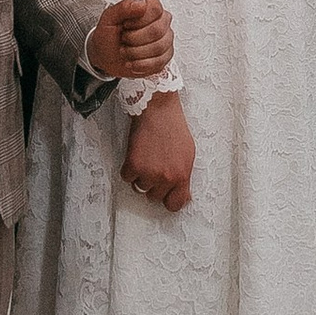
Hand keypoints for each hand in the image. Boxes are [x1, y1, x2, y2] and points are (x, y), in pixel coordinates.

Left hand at [89, 0, 174, 81]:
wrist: (105, 56)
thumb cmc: (108, 36)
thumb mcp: (108, 19)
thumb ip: (123, 7)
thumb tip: (140, 4)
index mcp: (147, 9)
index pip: (155, 8)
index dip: (139, 19)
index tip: (126, 25)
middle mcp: (160, 22)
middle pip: (158, 30)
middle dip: (135, 38)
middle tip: (124, 39)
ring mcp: (164, 40)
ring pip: (159, 47)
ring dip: (136, 52)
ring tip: (126, 51)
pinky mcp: (164, 57)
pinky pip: (159, 62)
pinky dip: (141, 64)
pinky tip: (132, 61)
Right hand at [124, 94, 195, 212]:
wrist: (158, 109)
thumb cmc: (173, 127)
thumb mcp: (188, 154)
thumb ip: (184, 176)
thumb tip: (183, 194)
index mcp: (182, 175)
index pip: (175, 204)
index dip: (169, 200)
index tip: (166, 195)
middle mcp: (166, 177)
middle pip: (155, 197)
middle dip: (154, 185)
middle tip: (155, 167)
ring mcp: (149, 173)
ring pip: (140, 188)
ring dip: (141, 176)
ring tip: (147, 158)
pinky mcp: (133, 165)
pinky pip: (127, 177)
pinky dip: (129, 168)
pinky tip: (137, 154)